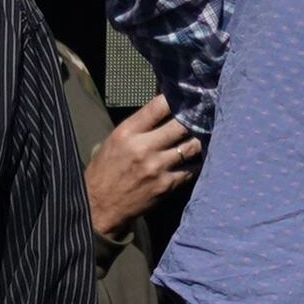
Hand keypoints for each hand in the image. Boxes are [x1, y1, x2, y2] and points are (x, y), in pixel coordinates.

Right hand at [83, 97, 202, 239]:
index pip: (159, 106)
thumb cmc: (105, 171)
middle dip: (195, 118)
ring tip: (206, 133)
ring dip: (200, 139)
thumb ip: (139, 126)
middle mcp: (143, 148)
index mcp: (126, 133)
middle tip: (206, 113)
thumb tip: (165, 108)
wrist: (97, 208)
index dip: (177, 98)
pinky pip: (192, 168)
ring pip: (192, 145)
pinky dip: (197, 161)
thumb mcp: (114, 142)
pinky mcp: (167, 185)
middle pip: (182, 124)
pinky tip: (197, 157)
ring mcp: (157, 167)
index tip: (189, 95)